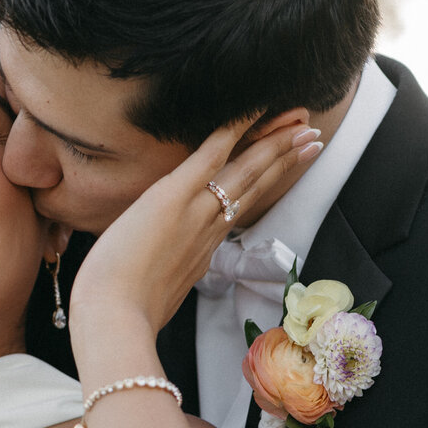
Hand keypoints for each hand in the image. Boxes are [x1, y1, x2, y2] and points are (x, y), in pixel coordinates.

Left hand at [70, 119, 319, 344]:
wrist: (114, 321)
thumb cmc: (122, 319)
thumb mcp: (153, 302)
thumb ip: (162, 284)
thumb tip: (154, 287)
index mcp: (201, 254)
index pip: (238, 211)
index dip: (263, 188)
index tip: (284, 172)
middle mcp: (208, 231)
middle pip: (255, 188)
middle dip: (285, 160)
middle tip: (313, 138)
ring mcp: (196, 212)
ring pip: (245, 170)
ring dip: (275, 143)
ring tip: (302, 123)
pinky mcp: (174, 197)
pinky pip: (211, 155)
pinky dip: (235, 128)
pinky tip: (256, 106)